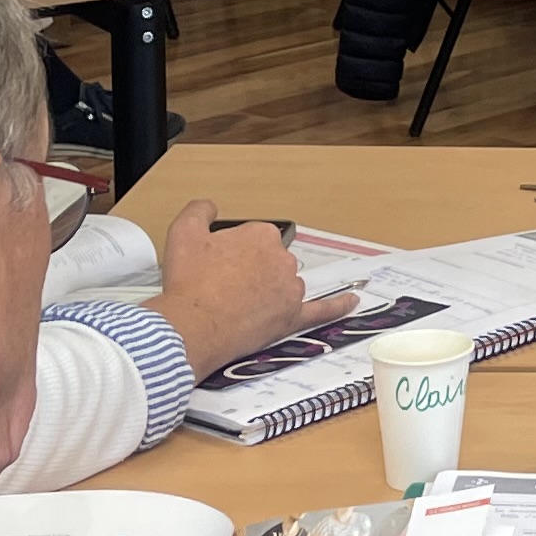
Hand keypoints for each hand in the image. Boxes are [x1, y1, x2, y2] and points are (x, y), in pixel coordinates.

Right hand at [150, 202, 327, 374]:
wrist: (191, 327)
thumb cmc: (188, 283)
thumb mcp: (183, 232)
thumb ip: (200, 210)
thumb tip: (210, 207)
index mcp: (261, 235)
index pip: (251, 238)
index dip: (230, 253)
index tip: (214, 265)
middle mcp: (283, 259)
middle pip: (268, 261)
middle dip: (248, 271)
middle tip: (219, 287)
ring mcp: (291, 289)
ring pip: (282, 285)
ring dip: (266, 291)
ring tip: (234, 305)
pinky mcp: (292, 317)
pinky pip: (321, 310)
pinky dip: (338, 306)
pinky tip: (352, 301)